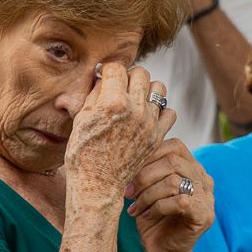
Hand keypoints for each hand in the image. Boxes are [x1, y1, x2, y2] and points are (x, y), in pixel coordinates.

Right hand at [64, 63, 174, 199]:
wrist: (97, 183)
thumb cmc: (83, 151)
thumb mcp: (82, 117)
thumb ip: (96, 93)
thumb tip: (104, 77)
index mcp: (112, 102)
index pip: (116, 68)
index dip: (108, 71)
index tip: (104, 77)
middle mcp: (134, 110)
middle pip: (140, 72)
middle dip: (128, 76)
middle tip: (119, 88)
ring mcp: (149, 123)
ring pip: (158, 87)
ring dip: (146, 89)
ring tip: (135, 99)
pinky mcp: (157, 136)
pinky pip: (169, 111)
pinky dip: (159, 110)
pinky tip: (146, 116)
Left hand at [126, 138, 212, 251]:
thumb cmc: (152, 220)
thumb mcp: (147, 189)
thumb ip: (146, 169)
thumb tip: (128, 151)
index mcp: (192, 168)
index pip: (174, 146)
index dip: (149, 154)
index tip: (128, 171)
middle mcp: (203, 179)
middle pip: (173, 161)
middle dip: (144, 175)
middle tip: (128, 192)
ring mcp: (207, 198)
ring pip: (174, 181)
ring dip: (148, 194)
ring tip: (135, 207)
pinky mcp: (204, 216)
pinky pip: (180, 202)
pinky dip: (157, 207)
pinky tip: (147, 216)